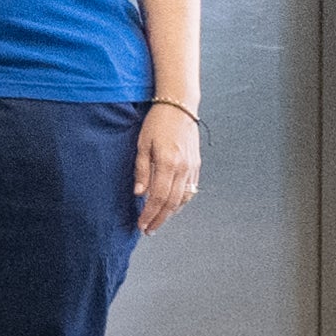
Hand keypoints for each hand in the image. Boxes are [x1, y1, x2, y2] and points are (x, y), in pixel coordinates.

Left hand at [130, 104, 201, 235]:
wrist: (179, 105)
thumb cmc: (157, 122)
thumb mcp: (142, 143)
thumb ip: (142, 170)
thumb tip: (139, 193)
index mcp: (168, 162)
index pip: (158, 197)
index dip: (150, 214)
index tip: (142, 224)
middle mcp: (183, 167)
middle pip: (172, 202)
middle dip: (160, 219)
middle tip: (149, 230)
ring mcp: (192, 167)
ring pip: (183, 198)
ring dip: (171, 213)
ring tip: (159, 221)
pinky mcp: (196, 164)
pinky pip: (190, 189)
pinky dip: (181, 201)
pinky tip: (172, 206)